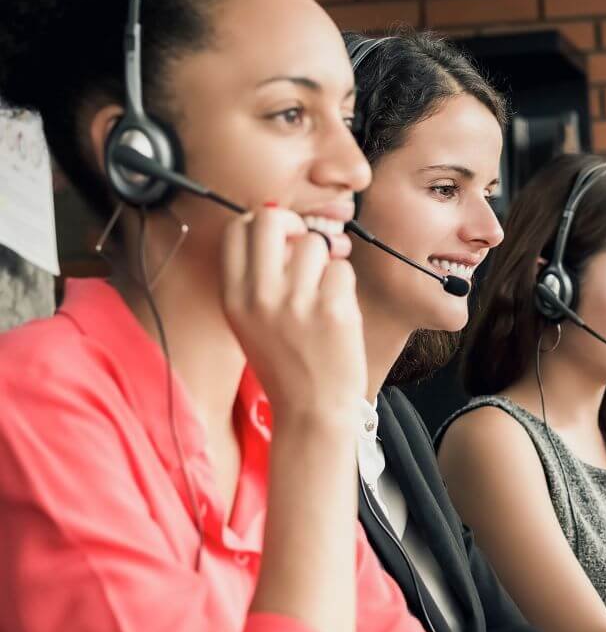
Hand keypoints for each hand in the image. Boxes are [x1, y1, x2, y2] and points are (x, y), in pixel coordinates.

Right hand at [220, 206, 366, 421]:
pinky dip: (344, 286)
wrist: (312, 412)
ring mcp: (297, 303)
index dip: (261, 222)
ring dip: (325, 262)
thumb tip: (282, 226)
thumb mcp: (251, 324)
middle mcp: (260, 297)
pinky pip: (343, 269)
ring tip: (323, 294)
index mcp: (234, 299)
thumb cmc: (286, 367)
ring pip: (315, 243)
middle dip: (294, 224)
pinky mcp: (333, 310)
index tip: (280, 236)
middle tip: (305, 246)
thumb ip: (257, 278)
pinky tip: (338, 312)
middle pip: (270, 220)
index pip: (236, 229)